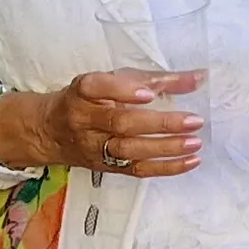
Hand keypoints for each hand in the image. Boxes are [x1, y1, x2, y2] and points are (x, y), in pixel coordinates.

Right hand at [0, 70, 203, 175]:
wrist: (49, 131)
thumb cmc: (90, 99)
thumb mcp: (114, 79)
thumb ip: (155, 79)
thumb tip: (199, 77)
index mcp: (83, 92)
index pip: (97, 88)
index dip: (122, 90)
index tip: (148, 93)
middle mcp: (85, 120)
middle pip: (120, 123)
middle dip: (159, 123)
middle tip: (193, 121)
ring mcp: (94, 146)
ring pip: (128, 150)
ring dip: (165, 148)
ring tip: (195, 142)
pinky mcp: (105, 166)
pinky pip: (135, 170)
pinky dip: (165, 168)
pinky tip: (190, 161)